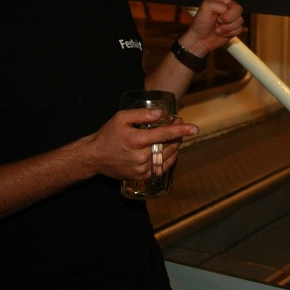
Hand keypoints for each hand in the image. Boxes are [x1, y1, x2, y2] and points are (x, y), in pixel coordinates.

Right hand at [83, 108, 197, 179]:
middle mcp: (141, 157)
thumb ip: (142, 114)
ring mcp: (142, 169)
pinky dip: (169, 159)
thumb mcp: (121, 118)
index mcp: (136, 140)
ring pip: (167, 157)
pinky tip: (170, 150)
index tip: (195, 128)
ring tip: (174, 135)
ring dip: (175, 146)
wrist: (94, 157)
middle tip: (179, 123)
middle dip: (178, 135)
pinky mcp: (142, 176)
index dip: (181, 130)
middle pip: (169, 146)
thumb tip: (161, 113)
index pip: (164, 134)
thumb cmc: (108, 135)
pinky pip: (162, 168)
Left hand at [181, 0, 258, 55]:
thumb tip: (228, 9)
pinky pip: (239, 28)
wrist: (200, 40)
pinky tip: (221, 32)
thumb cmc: (200, 23)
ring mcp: (231, 16)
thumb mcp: (205, 8)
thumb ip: (218, 5)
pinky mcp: (234, 26)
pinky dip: (229, 32)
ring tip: (217, 27)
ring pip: (240, 19)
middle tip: (217, 20)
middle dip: (228, 17)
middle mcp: (228, 5)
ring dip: (227, 26)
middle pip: (239, 7)